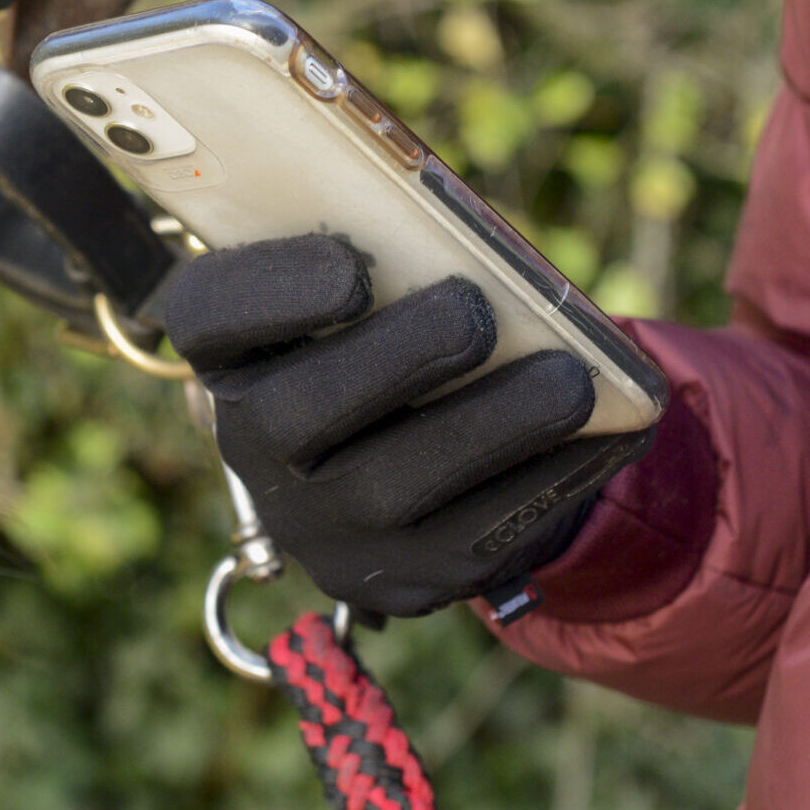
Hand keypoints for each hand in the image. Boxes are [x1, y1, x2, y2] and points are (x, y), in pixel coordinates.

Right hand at [160, 233, 628, 617]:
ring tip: (569, 379)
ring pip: (391, 488)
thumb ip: (401, 249)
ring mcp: (325, 528)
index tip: (355, 267)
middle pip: (291, 415)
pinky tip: (605, 429)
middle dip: (391, 359)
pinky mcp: (409, 579)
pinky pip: (474, 535)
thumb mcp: (384, 282)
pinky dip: (545, 476)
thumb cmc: (405, 328)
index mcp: (233, 354)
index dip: (269, 293)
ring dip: (487, 427)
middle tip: (473, 312)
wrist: (436, 457)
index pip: (203, 319)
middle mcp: (256, 451)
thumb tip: (471, 230)